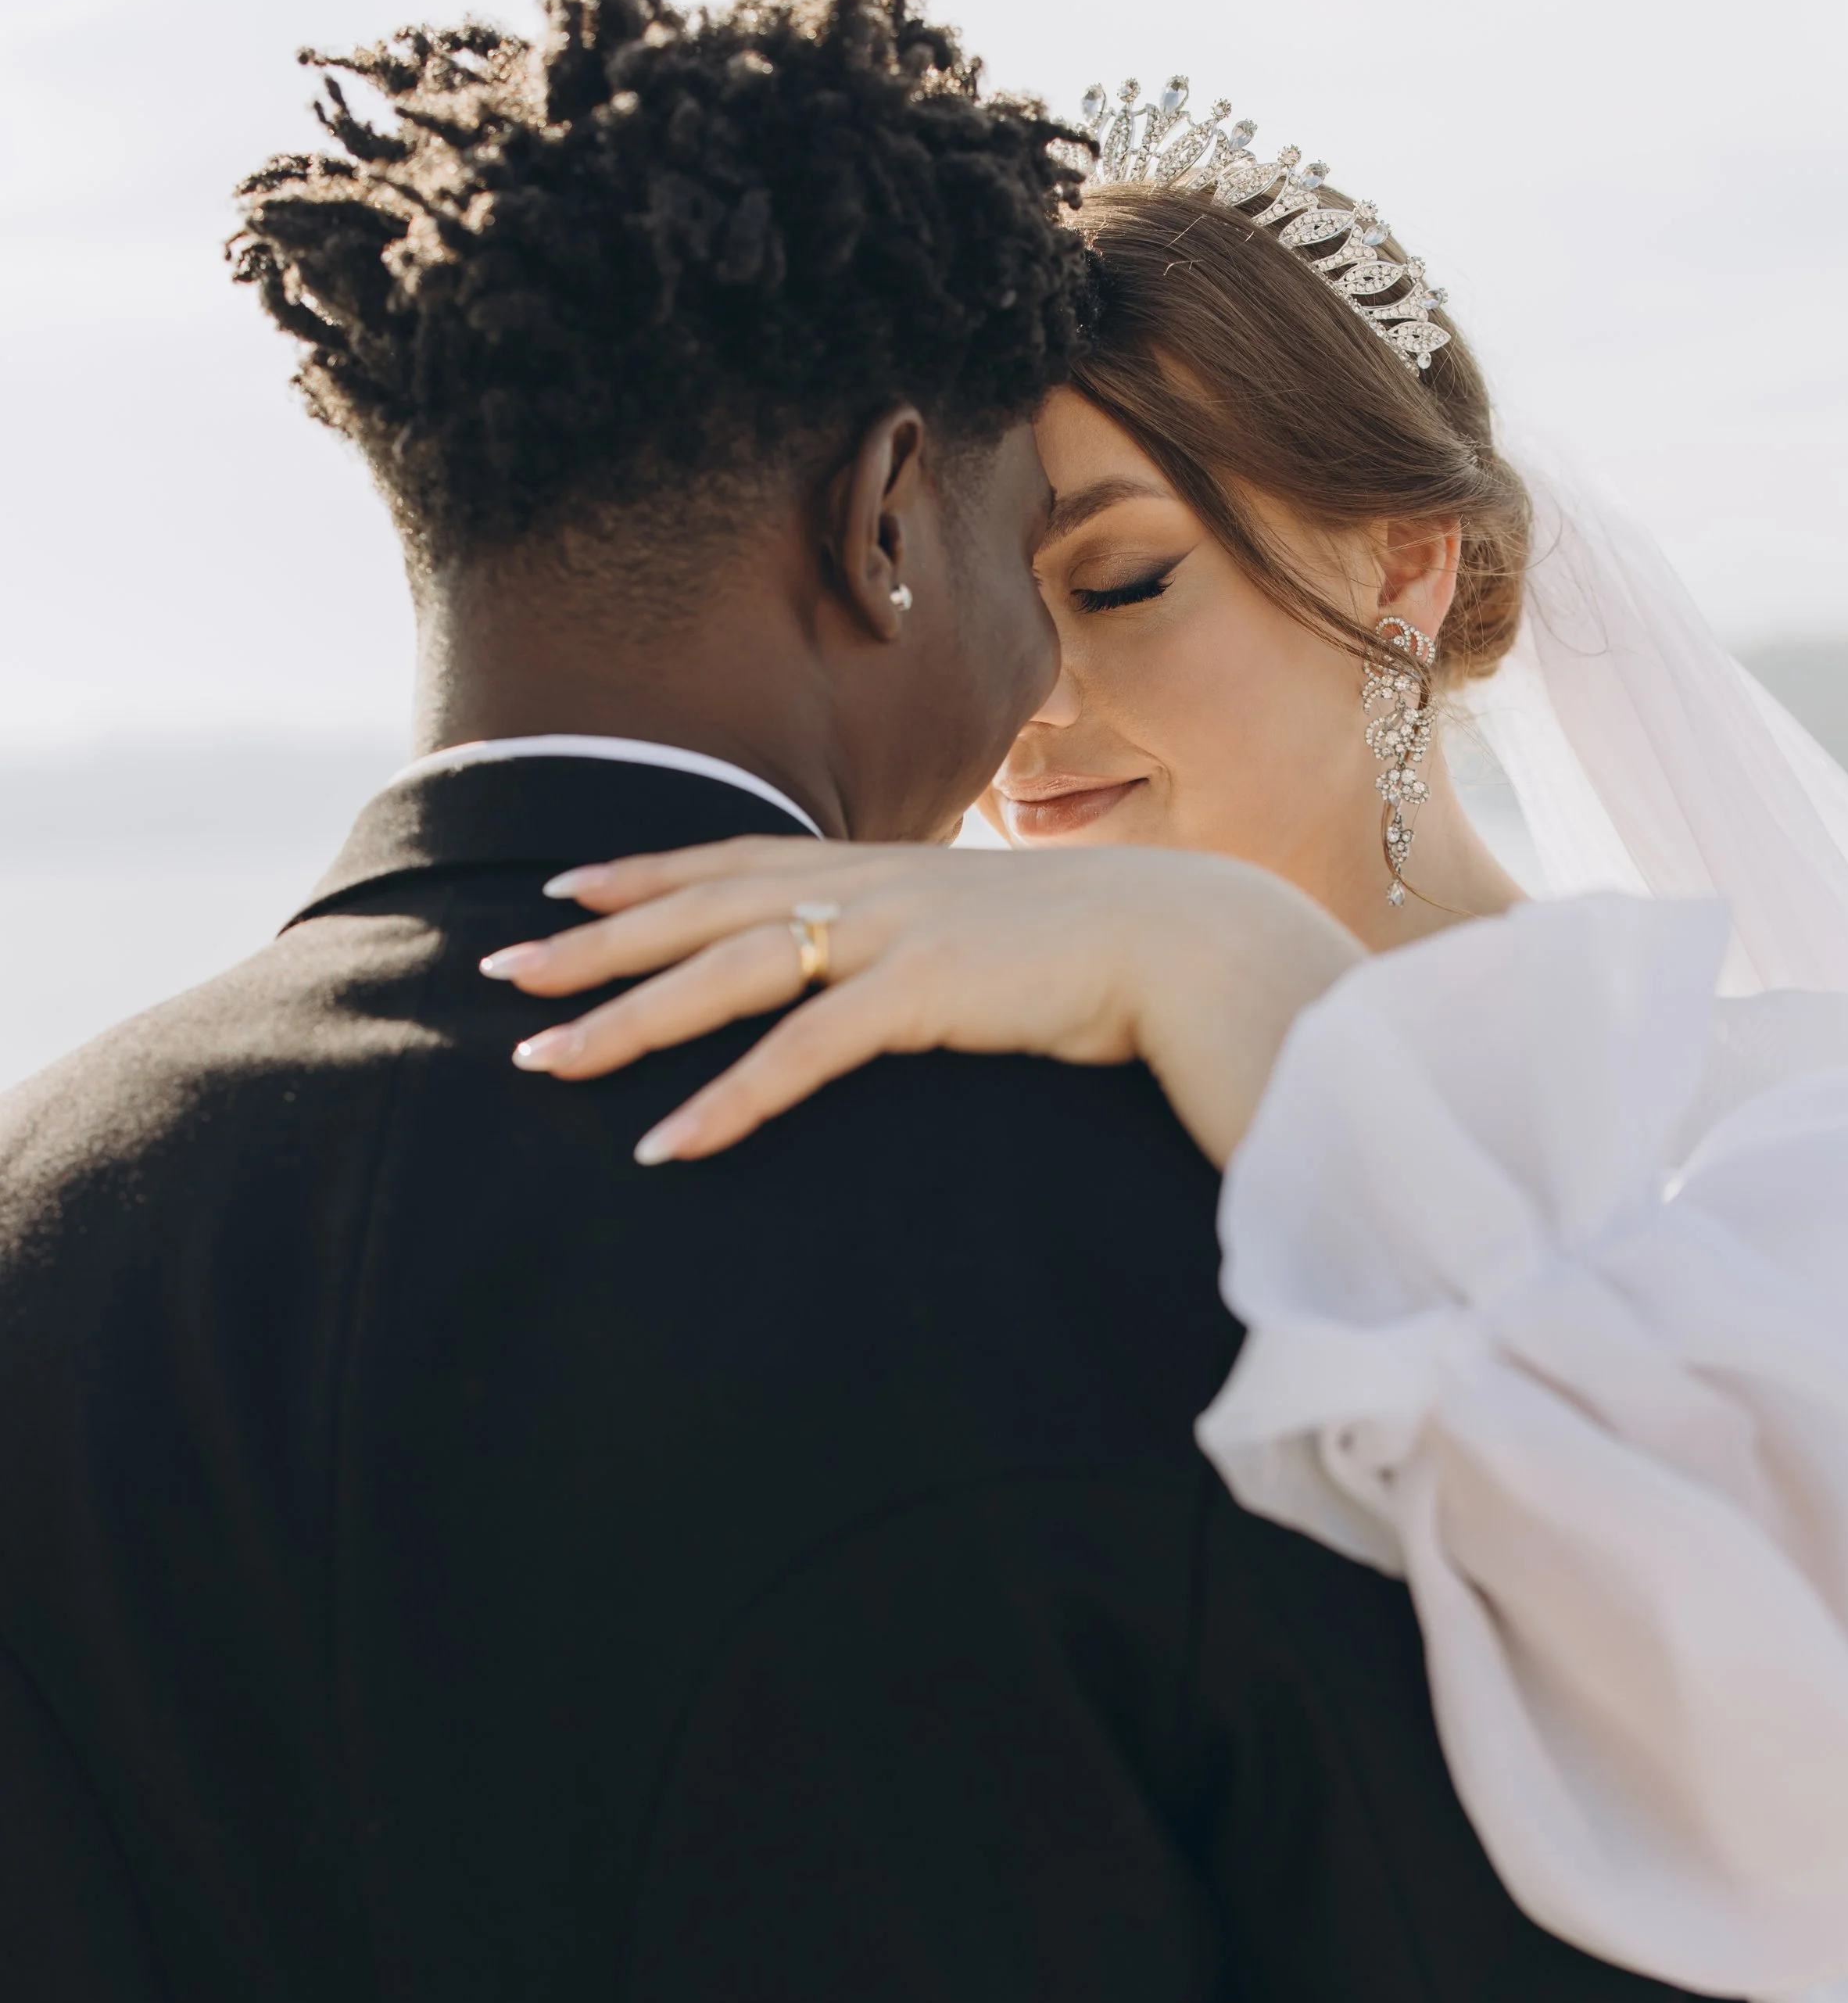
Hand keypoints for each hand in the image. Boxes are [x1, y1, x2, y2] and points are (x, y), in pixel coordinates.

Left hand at [481, 838, 1362, 1169]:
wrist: (1190, 940)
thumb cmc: (1104, 947)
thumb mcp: (994, 925)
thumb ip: (930, 937)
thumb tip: (899, 969)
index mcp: (883, 867)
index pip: (736, 859)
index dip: (645, 873)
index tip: (565, 887)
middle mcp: (870, 886)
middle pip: (699, 911)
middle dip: (593, 944)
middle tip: (502, 972)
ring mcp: (891, 934)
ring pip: (725, 974)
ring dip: (628, 1021)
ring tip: (544, 1063)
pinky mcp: (922, 994)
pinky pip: (800, 1054)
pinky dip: (728, 1100)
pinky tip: (667, 1144)